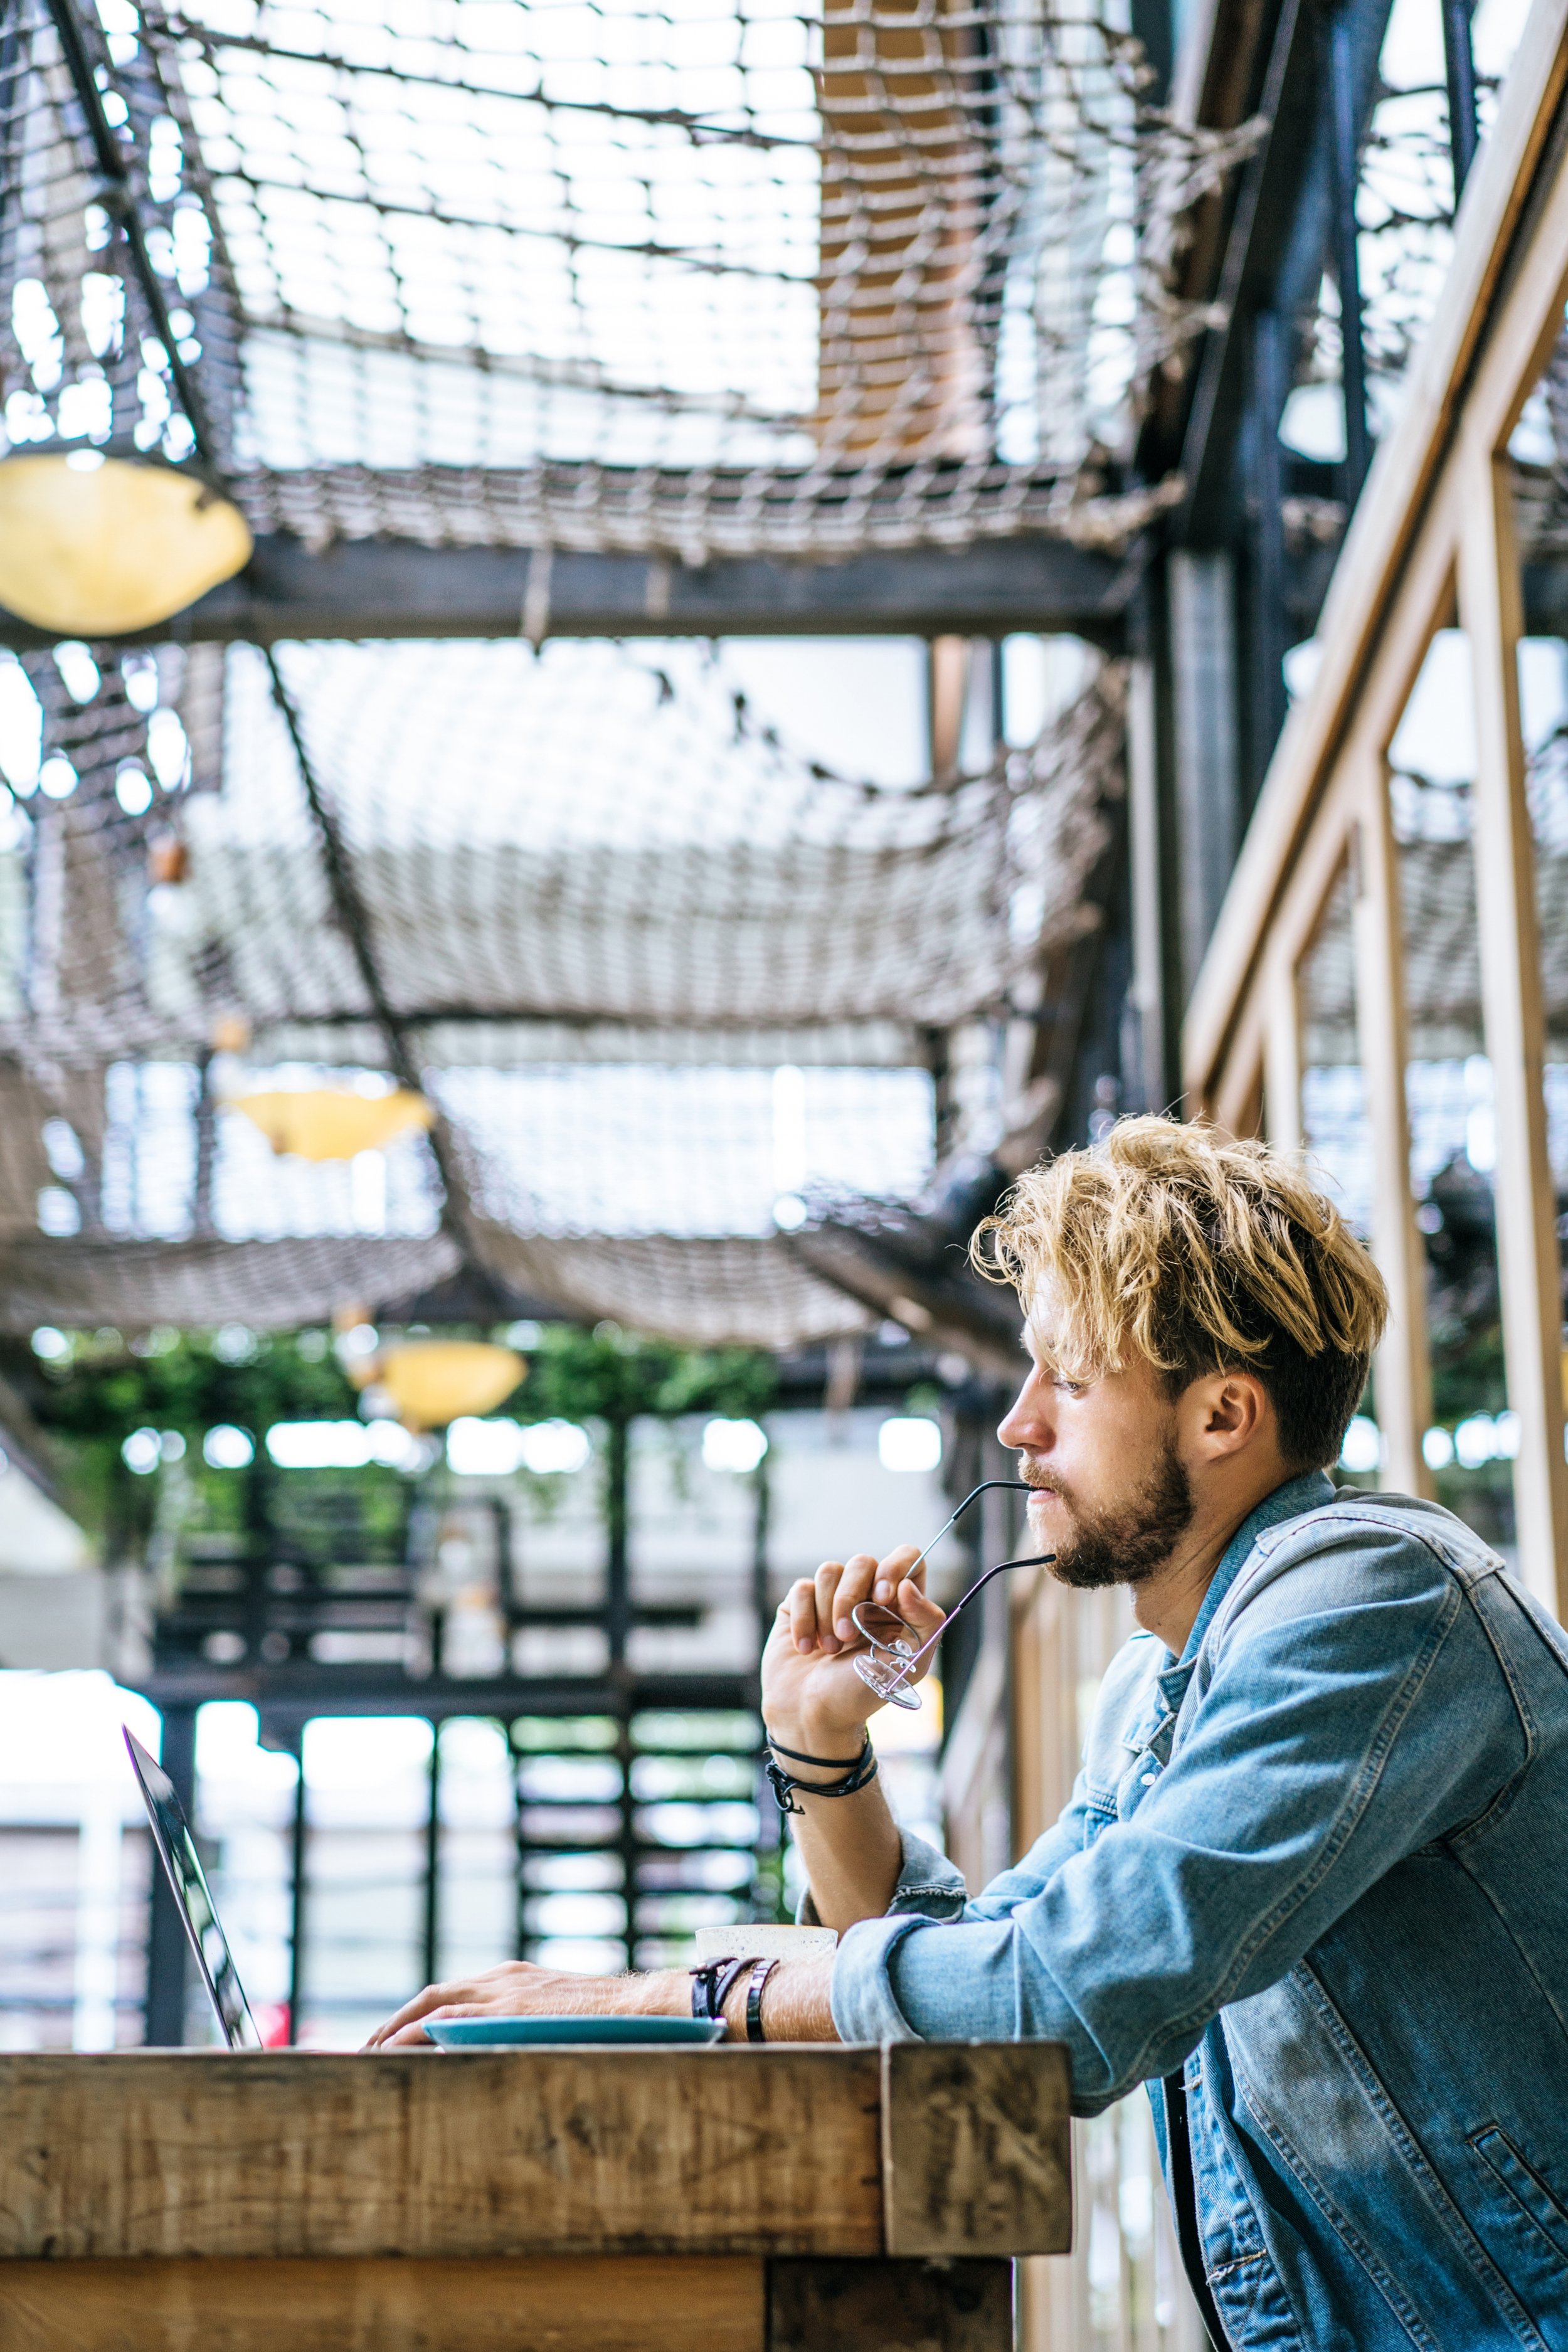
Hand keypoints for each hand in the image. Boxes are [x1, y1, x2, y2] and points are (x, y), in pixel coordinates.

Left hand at [361, 1962, 675, 2050]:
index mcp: (509, 1978)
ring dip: (396, 2030)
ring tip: (368, 2058)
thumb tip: (490, 2062)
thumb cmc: (606, 2021)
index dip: (411, 2017)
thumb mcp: (554, 2020)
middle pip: (430, 1995)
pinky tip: (402, 2051)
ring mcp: (506, 1990)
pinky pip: (455, 2017)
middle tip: (362, 2054)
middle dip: (392, 2023)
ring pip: (434, 2003)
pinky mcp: (513, 2008)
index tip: (386, 2042)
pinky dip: (423, 2032)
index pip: (446, 1994)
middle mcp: (501, 1977)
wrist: (644, 2005)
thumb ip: (521, 2030)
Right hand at [761, 1543, 945, 1753]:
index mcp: (899, 1605)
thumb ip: (926, 1623)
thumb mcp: (909, 1665)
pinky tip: (806, 1648)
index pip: (907, 1557)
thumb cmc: (862, 1694)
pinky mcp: (800, 1604)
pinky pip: (802, 1587)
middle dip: (851, 1599)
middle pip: (863, 1561)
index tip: (883, 1597)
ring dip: (827, 1614)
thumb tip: (909, 1585)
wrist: (811, 1716)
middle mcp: (866, 1596)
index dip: (895, 1567)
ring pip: (830, 1571)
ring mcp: (832, 1597)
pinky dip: (804, 1620)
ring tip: (828, 1650)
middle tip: (847, 1638)